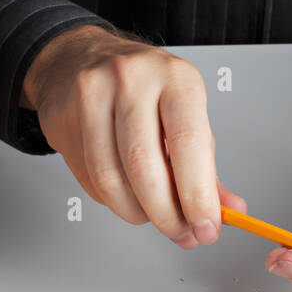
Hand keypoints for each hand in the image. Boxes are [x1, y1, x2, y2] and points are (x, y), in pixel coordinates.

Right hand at [22, 24, 244, 247]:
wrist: (81, 57)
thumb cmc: (144, 91)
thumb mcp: (186, 117)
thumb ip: (206, 168)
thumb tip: (230, 213)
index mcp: (176, 78)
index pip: (188, 144)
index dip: (198, 196)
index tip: (206, 228)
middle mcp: (132, 79)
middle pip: (145, 168)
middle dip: (167, 215)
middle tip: (181, 234)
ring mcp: (91, 95)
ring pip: (111, 180)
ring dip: (136, 213)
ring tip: (152, 215)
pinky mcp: (62, 116)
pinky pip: (88, 179)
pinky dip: (111, 200)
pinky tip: (124, 193)